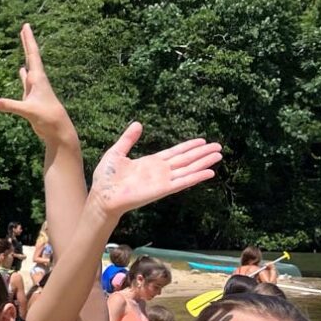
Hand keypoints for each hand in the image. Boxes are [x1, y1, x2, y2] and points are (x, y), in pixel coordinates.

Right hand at [0, 24, 75, 146]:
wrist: (58, 131)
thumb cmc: (47, 119)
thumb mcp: (28, 111)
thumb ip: (11, 106)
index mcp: (38, 79)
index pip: (32, 55)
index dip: (28, 40)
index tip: (26, 26)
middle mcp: (38, 81)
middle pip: (32, 57)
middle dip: (28, 43)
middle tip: (25, 28)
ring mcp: (35, 89)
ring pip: (30, 68)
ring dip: (26, 56)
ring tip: (25, 45)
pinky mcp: (32, 98)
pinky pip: (26, 82)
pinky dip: (22, 75)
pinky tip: (21, 70)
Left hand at [88, 125, 222, 214]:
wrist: (101, 196)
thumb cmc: (106, 178)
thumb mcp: (117, 152)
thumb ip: (128, 139)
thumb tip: (137, 124)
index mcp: (150, 162)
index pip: (175, 152)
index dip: (189, 146)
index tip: (202, 140)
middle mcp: (160, 171)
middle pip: (186, 160)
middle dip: (202, 153)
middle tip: (218, 147)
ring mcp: (162, 180)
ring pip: (188, 169)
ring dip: (204, 163)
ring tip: (219, 156)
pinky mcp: (162, 190)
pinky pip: (183, 182)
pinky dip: (196, 177)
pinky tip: (210, 172)